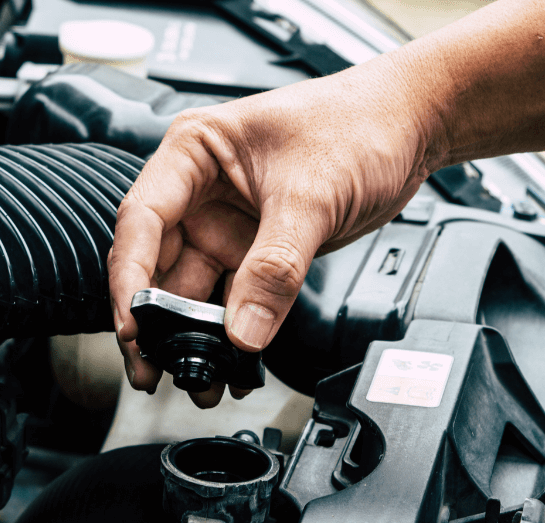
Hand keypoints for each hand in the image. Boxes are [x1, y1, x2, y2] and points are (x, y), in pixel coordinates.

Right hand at [109, 57, 443, 407]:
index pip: (142, 219)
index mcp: (193, 151)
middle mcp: (199, 189)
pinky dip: (231, 333)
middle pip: (156, 264)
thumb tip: (243, 329)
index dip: (131, 276)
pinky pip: (232, 299)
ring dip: (191, 337)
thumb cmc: (359, 122)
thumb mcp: (312, 195)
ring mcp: (224, 223)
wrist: (413, 124)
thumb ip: (275, 266)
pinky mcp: (254, 249)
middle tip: (152, 368)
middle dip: (153, 321)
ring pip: (191, 290)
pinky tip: (235, 363)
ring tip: (197, 378)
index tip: (134, 323)